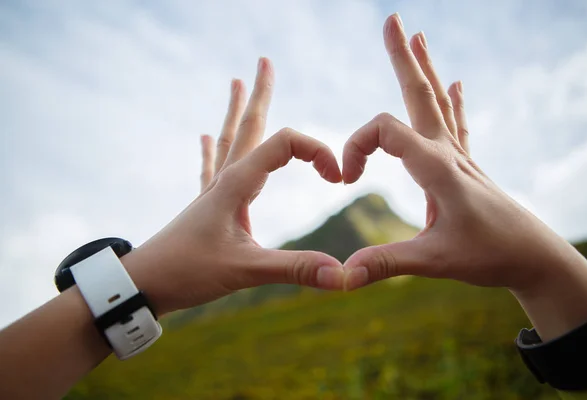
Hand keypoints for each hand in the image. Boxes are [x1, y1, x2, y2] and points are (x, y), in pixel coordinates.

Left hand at [124, 58, 343, 315]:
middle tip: (263, 61)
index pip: (284, 144)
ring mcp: (213, 192)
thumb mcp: (245, 270)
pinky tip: (205, 136)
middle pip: (248, 126)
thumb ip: (294, 269)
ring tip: (235, 83)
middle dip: (259, 93)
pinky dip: (212, 148)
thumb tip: (342, 274)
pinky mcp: (206, 207)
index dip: (316, 152)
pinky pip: (211, 168)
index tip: (336, 178)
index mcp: (237, 184)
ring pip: (230, 141)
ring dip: (237, 112)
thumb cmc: (187, 271)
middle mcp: (225, 180)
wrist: (142, 283)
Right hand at [342, 13, 586, 338]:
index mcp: (436, 166)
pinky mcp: (465, 167)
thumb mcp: (434, 261)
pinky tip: (456, 83)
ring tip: (419, 36)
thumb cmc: (489, 255)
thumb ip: (386, 263)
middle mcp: (448, 153)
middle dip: (403, 57)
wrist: (534, 258)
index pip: (384, 130)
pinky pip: (456, 124)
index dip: (355, 148)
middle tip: (392, 20)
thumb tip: (342, 274)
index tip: (346, 181)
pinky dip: (452, 101)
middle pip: (419, 94)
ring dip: (423, 69)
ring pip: (437, 103)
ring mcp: (459, 157)